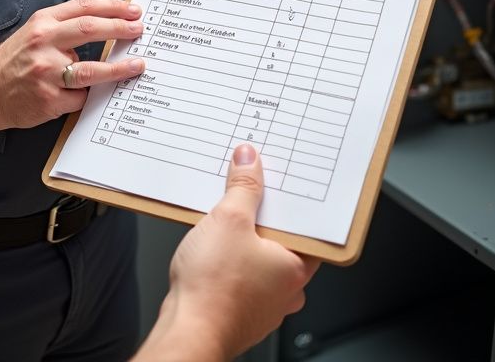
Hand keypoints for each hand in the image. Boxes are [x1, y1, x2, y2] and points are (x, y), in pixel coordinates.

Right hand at [0, 0, 145, 129]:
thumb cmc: (15, 60)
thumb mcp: (35, 31)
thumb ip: (66, 27)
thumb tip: (109, 25)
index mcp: (43, 22)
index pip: (84, 6)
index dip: (112, 7)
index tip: (133, 11)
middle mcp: (43, 43)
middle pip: (90, 29)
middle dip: (120, 29)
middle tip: (139, 30)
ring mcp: (45, 72)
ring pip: (90, 69)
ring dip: (119, 68)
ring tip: (136, 65)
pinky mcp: (48, 99)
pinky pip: (80, 97)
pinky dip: (89, 95)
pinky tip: (93, 93)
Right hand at [134, 144, 318, 361]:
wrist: (187, 332)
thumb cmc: (213, 289)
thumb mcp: (229, 219)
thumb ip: (243, 187)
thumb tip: (249, 162)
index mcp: (296, 267)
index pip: (306, 227)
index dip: (291, 201)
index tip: (277, 183)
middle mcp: (286, 290)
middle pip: (281, 241)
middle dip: (261, 218)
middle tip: (245, 194)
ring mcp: (263, 304)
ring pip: (260, 260)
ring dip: (243, 241)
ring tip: (221, 221)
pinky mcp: (239, 310)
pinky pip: (241, 275)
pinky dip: (230, 261)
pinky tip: (210, 249)